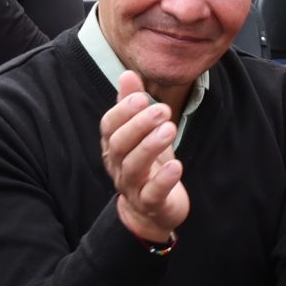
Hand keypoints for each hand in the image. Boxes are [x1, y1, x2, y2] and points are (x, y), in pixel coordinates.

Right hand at [99, 70, 188, 243]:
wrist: (152, 211)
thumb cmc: (147, 165)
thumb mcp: (142, 133)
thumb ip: (133, 105)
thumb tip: (127, 74)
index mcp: (113, 146)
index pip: (109, 126)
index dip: (123, 111)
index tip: (142, 96)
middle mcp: (117, 166)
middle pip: (119, 145)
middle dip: (138, 125)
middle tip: (162, 110)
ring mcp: (132, 187)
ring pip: (134, 167)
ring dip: (151, 146)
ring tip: (170, 129)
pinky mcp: (150, 204)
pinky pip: (152, 193)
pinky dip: (163, 179)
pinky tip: (176, 165)